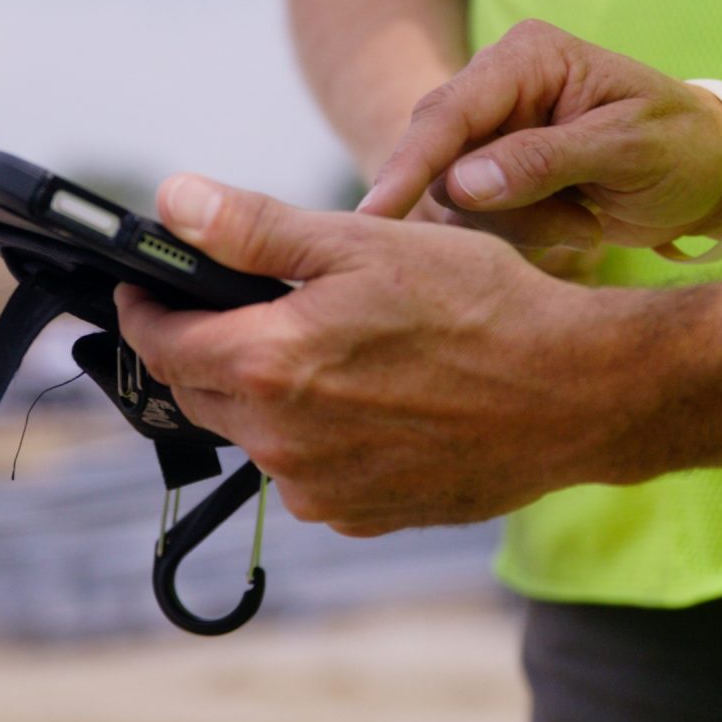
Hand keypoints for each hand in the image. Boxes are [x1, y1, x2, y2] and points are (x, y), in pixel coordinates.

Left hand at [116, 173, 653, 534]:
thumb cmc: (481, 306)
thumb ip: (255, 230)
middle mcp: (281, 442)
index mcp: (269, 364)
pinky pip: (310, 473)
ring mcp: (321, 490)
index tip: (148, 287)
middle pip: (200, 392)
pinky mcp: (362, 517)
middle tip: (246, 308)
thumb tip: (173, 204)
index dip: (146, 308)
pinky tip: (376, 400)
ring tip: (337, 351)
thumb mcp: (365, 243)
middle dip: (207, 348)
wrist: (575, 393)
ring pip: (257, 435)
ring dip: (270, 394)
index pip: (160, 343)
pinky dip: (320, 437)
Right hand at [360, 20, 721, 252]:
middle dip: (501, 208)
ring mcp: (491, 131)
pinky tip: (577, 223)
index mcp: (527, 57)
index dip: (409, 165)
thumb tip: (462, 183)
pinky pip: (474, 218)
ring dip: (521, 227)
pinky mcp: (494, 173)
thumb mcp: (628, 151)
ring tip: (588, 222)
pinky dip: (524, 234)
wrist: (710, 173)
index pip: (448, 112)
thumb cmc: (682, 147)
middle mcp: (496, 86)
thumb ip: (545, 161)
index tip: (375, 215)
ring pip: (455, 198)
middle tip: (580, 227)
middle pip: (440, 160)